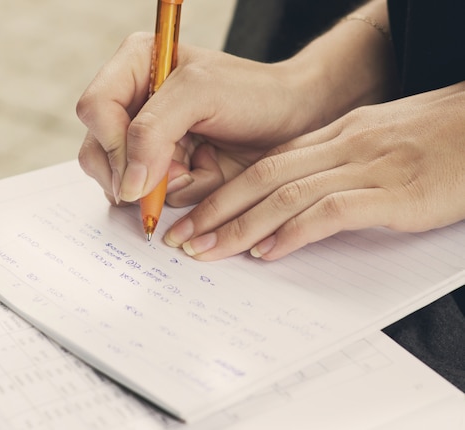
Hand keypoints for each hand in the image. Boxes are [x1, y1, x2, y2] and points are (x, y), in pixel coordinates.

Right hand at [76, 33, 317, 207]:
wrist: (292, 122)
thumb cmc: (254, 95)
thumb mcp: (200, 95)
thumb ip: (152, 132)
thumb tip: (126, 184)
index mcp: (134, 66)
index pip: (95, 108)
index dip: (112, 144)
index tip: (141, 174)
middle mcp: (133, 104)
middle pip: (98, 151)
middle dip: (137, 171)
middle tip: (175, 174)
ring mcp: (146, 141)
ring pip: (121, 181)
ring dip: (162, 186)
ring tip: (198, 168)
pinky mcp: (164, 170)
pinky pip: (151, 197)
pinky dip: (180, 195)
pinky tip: (205, 175)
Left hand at [163, 82, 464, 260]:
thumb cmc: (436, 140)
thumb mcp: (374, 147)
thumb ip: (333, 168)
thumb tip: (293, 204)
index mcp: (333, 137)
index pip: (264, 165)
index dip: (222, 192)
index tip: (191, 216)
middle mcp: (340, 148)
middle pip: (261, 179)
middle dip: (214, 212)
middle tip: (179, 238)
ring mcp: (366, 168)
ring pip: (285, 196)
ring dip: (239, 226)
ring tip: (206, 252)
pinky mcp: (393, 193)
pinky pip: (331, 212)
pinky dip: (294, 232)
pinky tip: (268, 252)